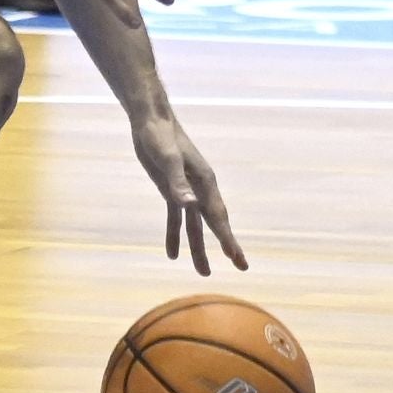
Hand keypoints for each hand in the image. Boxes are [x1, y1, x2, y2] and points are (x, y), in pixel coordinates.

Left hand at [130, 109, 247, 276]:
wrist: (150, 120)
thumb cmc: (160, 135)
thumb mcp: (167, 158)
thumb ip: (176, 182)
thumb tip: (189, 205)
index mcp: (204, 182)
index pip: (217, 216)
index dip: (226, 238)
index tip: (237, 258)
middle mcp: (199, 188)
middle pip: (214, 222)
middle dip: (226, 245)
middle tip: (241, 267)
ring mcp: (186, 190)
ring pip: (194, 225)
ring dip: (197, 247)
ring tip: (203, 272)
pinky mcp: (171, 189)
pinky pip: (175, 217)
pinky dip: (174, 235)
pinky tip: (172, 254)